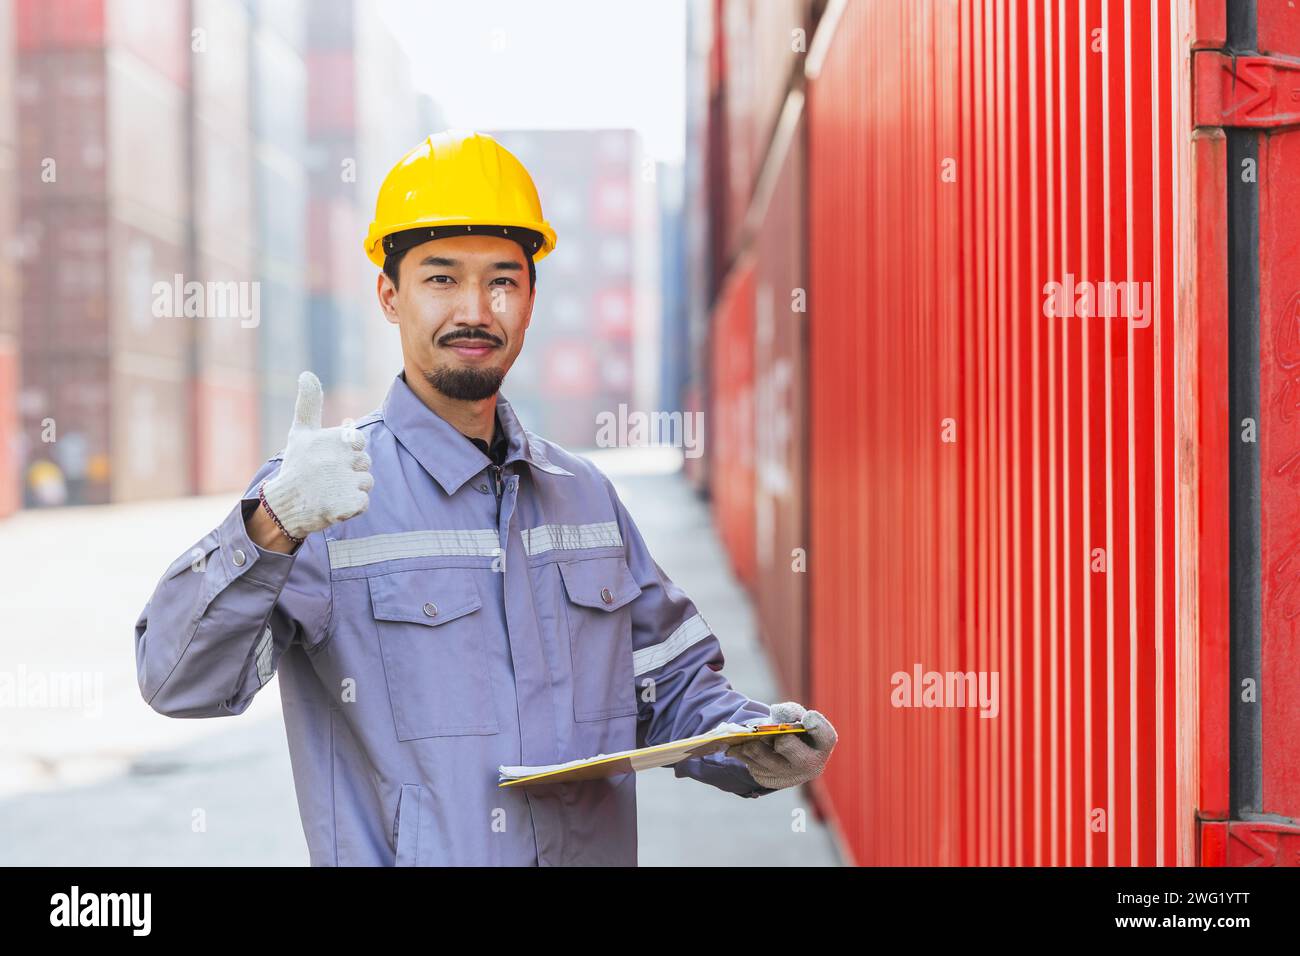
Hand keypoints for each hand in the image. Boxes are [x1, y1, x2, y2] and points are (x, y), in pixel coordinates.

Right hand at [260, 371, 373, 539]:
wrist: (284, 505)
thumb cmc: (297, 465)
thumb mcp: (301, 431)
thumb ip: (309, 403)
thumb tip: (307, 373)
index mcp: (337, 438)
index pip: (359, 441)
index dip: (346, 452)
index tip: (327, 458)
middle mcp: (343, 458)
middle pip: (364, 463)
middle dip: (349, 470)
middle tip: (326, 477)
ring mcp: (347, 482)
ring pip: (366, 483)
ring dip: (351, 488)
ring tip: (328, 490)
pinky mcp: (351, 504)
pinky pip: (363, 503)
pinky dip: (350, 506)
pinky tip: (332, 504)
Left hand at [725, 701, 836, 790]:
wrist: (783, 752)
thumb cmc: (794, 730)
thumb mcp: (796, 717)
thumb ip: (791, 711)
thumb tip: (777, 712)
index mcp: (822, 746)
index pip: (826, 736)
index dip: (817, 726)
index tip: (807, 718)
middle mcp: (809, 765)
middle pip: (785, 745)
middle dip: (773, 735)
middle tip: (767, 732)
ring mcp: (789, 776)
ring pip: (761, 756)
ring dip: (750, 743)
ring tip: (743, 737)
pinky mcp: (769, 780)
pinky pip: (750, 764)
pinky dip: (741, 752)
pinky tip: (735, 747)